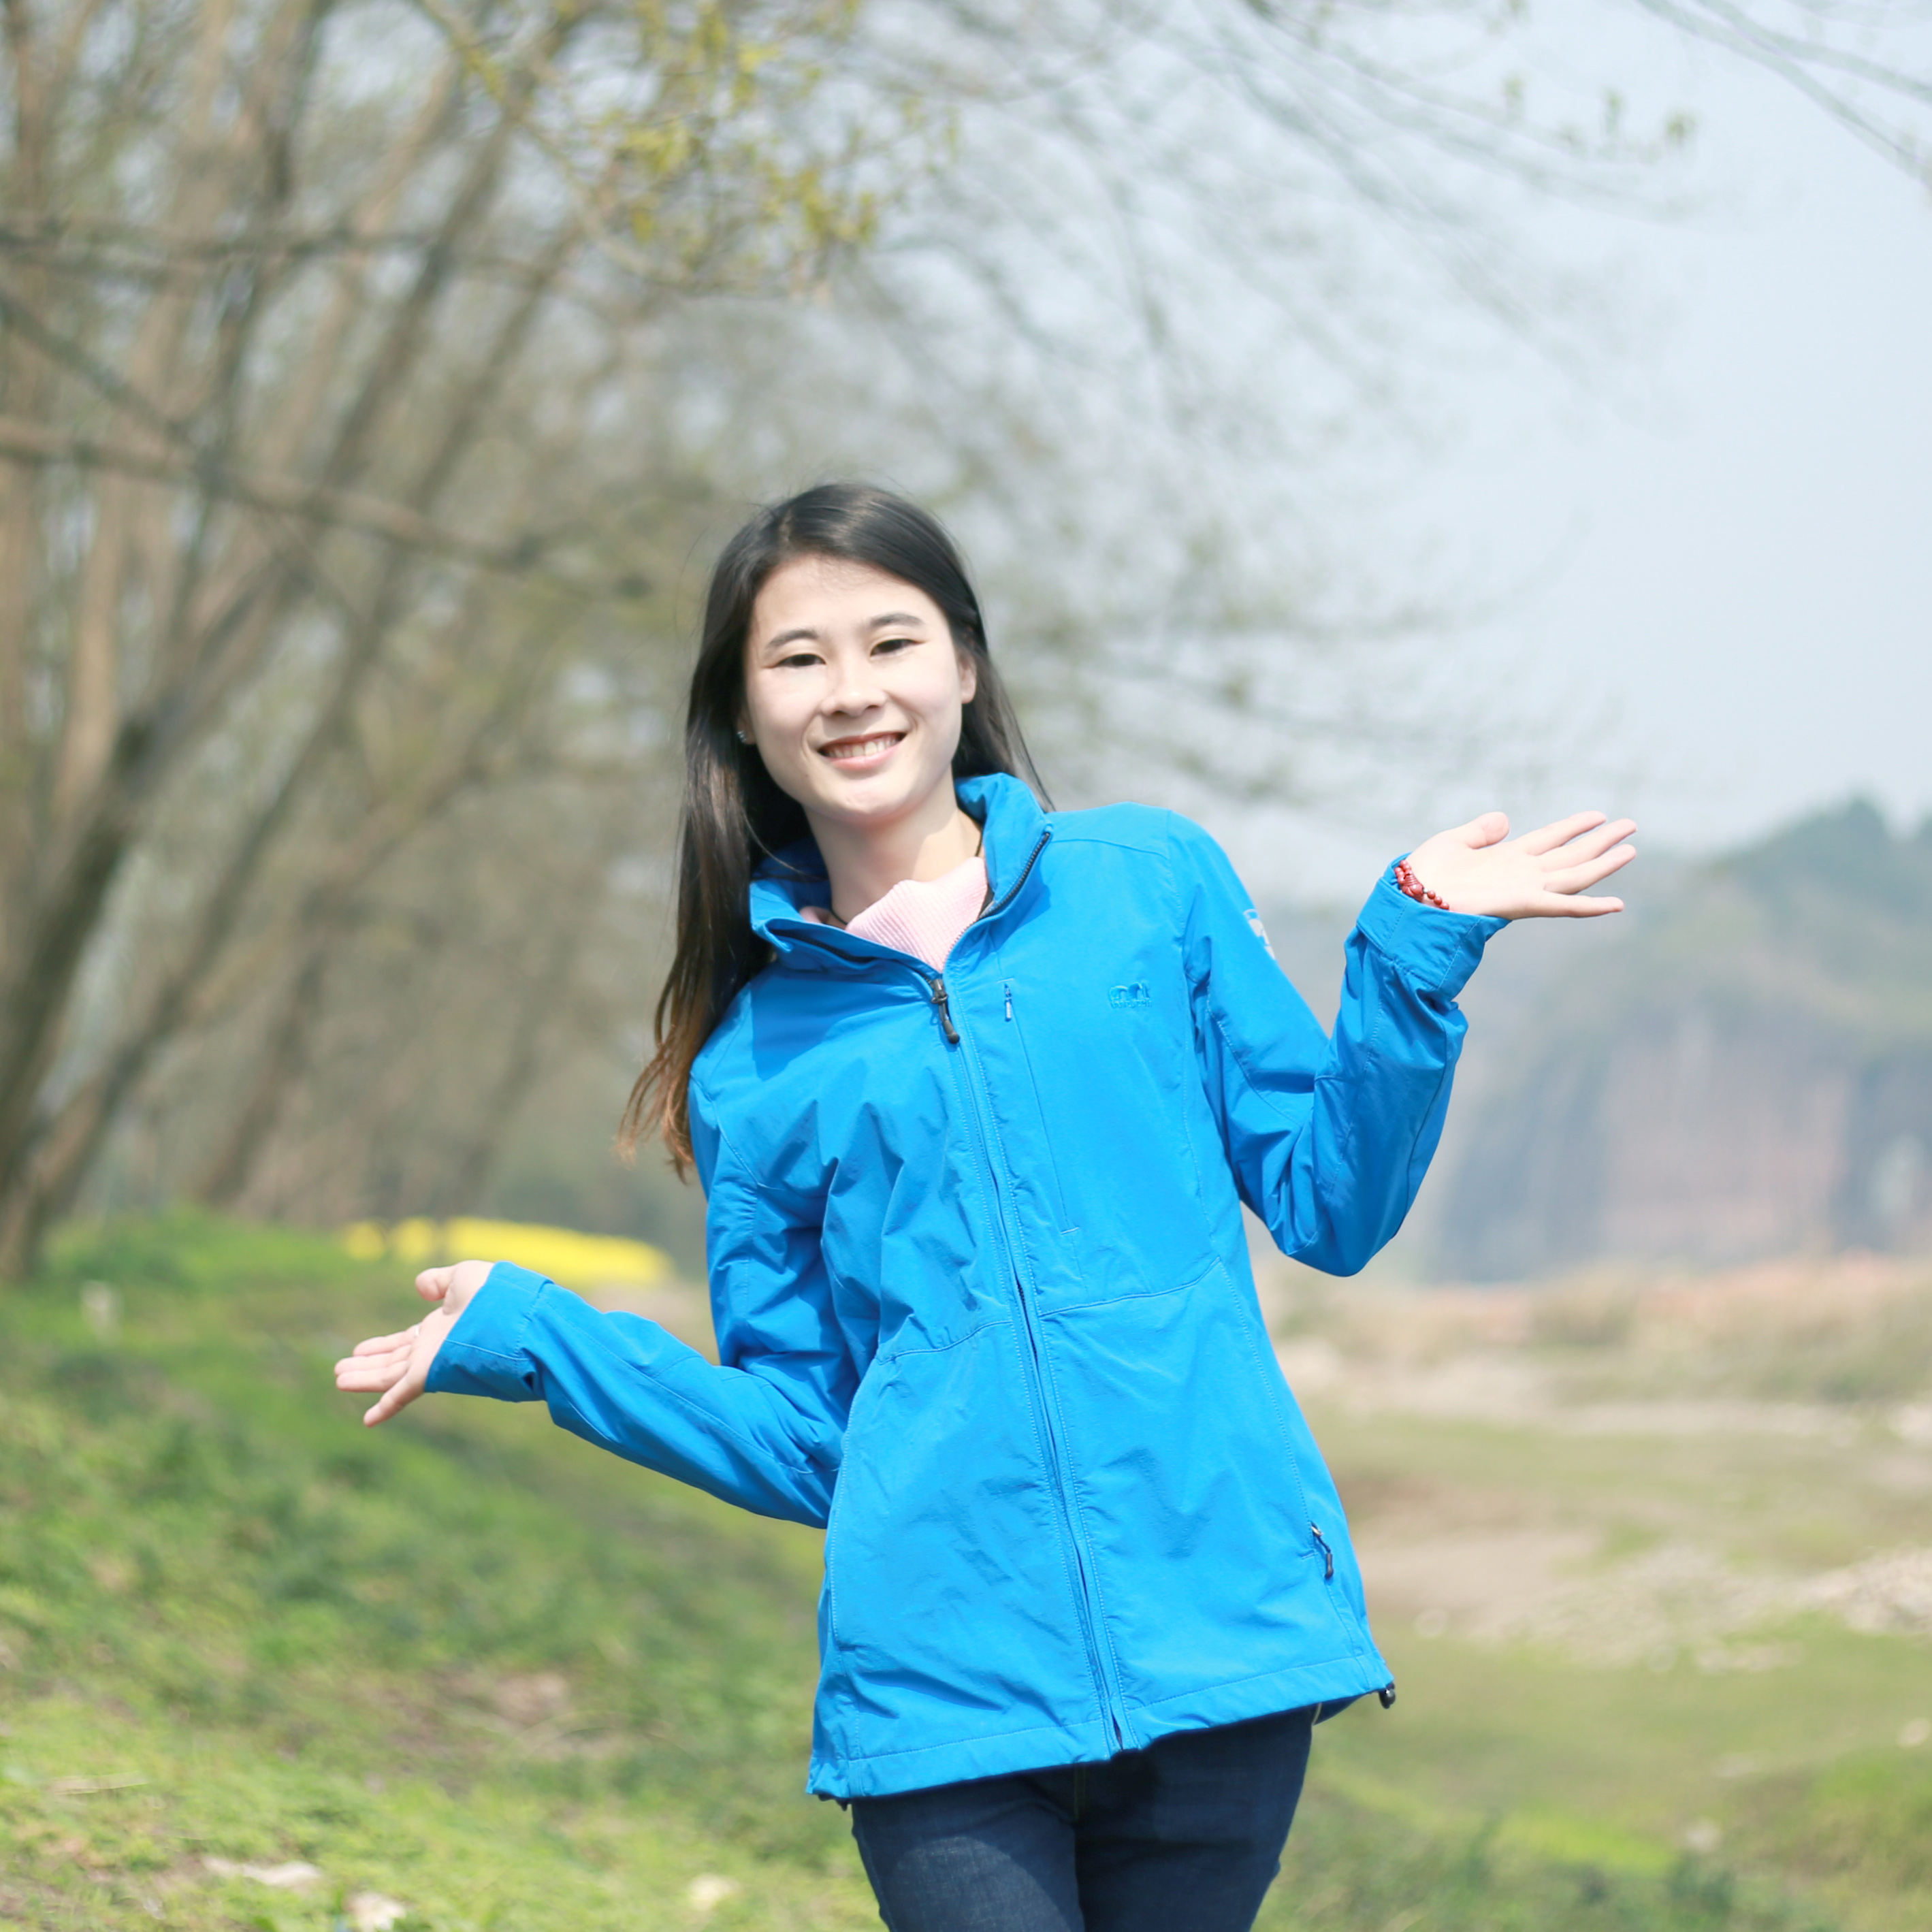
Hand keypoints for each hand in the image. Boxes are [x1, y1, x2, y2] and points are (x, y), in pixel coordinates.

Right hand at [334, 1258, 493, 1425]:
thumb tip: (419, 1287)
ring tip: (339, 1380)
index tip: (359, 1349)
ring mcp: (433, 1362)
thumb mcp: (464, 1277)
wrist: (515, 1314)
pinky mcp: (433, 1374)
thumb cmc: (496, 1293)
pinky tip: (368, 1420)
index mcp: (442, 1327)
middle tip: (340, 1371)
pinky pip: (403, 1392)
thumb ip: (440, 1281)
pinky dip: (385, 1407)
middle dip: (367, 1365)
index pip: (406, 1340)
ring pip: (390, 1375)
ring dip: (364, 1379)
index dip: (382, 1345)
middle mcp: (435, 1348)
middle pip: (394, 1360)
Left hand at [1403, 810, 1635, 919]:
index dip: (1574, 826)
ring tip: (1631, 848)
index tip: (1599, 815)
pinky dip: (1589, 907)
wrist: (1410, 899)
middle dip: (1600, 841)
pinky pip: (1562, 905)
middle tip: (1632, 825)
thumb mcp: (1453, 841)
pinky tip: (1616, 904)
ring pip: (1575, 875)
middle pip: (1571, 854)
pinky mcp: (1521, 904)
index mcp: (1507, 857)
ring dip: (1604, 863)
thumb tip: (1505, 819)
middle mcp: (1521, 873)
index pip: (1549, 838)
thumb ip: (1481, 830)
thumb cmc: (1424, 875)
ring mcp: (1525, 888)